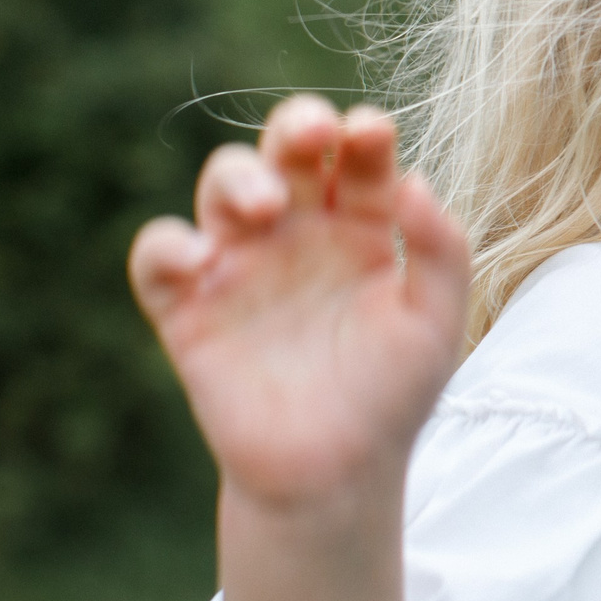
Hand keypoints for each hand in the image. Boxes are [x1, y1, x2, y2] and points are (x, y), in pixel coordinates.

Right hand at [128, 96, 471, 509]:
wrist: (337, 475)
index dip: (362, 134)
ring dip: (238, 178)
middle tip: (312, 133)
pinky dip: (168, 246)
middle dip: (295, 125)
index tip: (372, 133)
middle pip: (285, 150)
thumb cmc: (391, 395)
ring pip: (222, 184)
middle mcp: (298, 232)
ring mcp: (241, 263)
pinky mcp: (188, 307)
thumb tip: (415, 182)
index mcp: (359, 225)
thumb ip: (441, 253)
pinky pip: (159, 256)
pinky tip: (201, 261)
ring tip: (265, 207)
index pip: (357, 157)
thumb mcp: (436, 324)